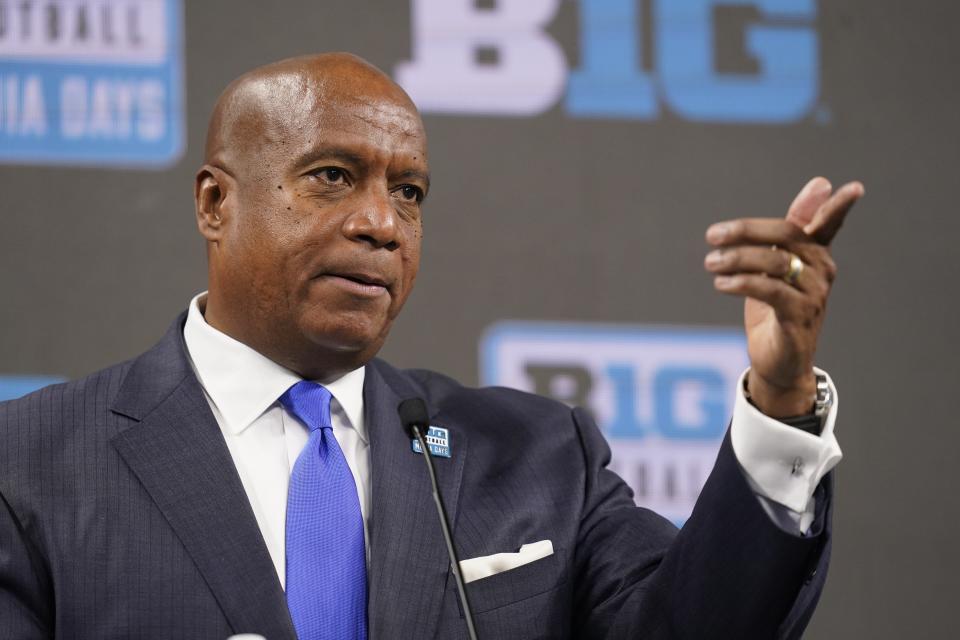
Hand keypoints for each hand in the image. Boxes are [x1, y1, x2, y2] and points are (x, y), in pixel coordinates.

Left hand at [704, 177, 864, 416]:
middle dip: (746, 230)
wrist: (776, 361)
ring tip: (711, 263)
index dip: (838, 207)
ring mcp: (813, 295)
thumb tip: (819, 184)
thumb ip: (785, 230)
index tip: (855, 187)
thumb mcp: (776, 265)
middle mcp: (821, 271)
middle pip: (786, 235)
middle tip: (713, 235)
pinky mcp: (798, 317)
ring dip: (736, 259)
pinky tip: (721, 283)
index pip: (828, 225)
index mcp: (816, 254)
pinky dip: (742, 282)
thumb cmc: (774, 309)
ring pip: (774, 262)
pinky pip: (770, 290)